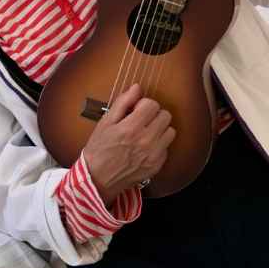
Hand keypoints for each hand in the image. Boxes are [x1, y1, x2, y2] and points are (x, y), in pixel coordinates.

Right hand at [80, 84, 174, 205]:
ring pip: (170, 130)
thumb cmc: (99, 150)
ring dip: (159, 129)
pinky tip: (145, 147)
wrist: (98, 179)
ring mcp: (154, 154)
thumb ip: (122, 103)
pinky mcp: (158, 164)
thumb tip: (137, 88)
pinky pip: (167, 147)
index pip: (152, 104)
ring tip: (145, 133)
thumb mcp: (105, 123)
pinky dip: (158, 144)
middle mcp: (146, 140)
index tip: (135, 110)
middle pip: (165, 115)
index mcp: (131, 128)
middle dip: (153, 115)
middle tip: (141, 121)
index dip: (143, 104)